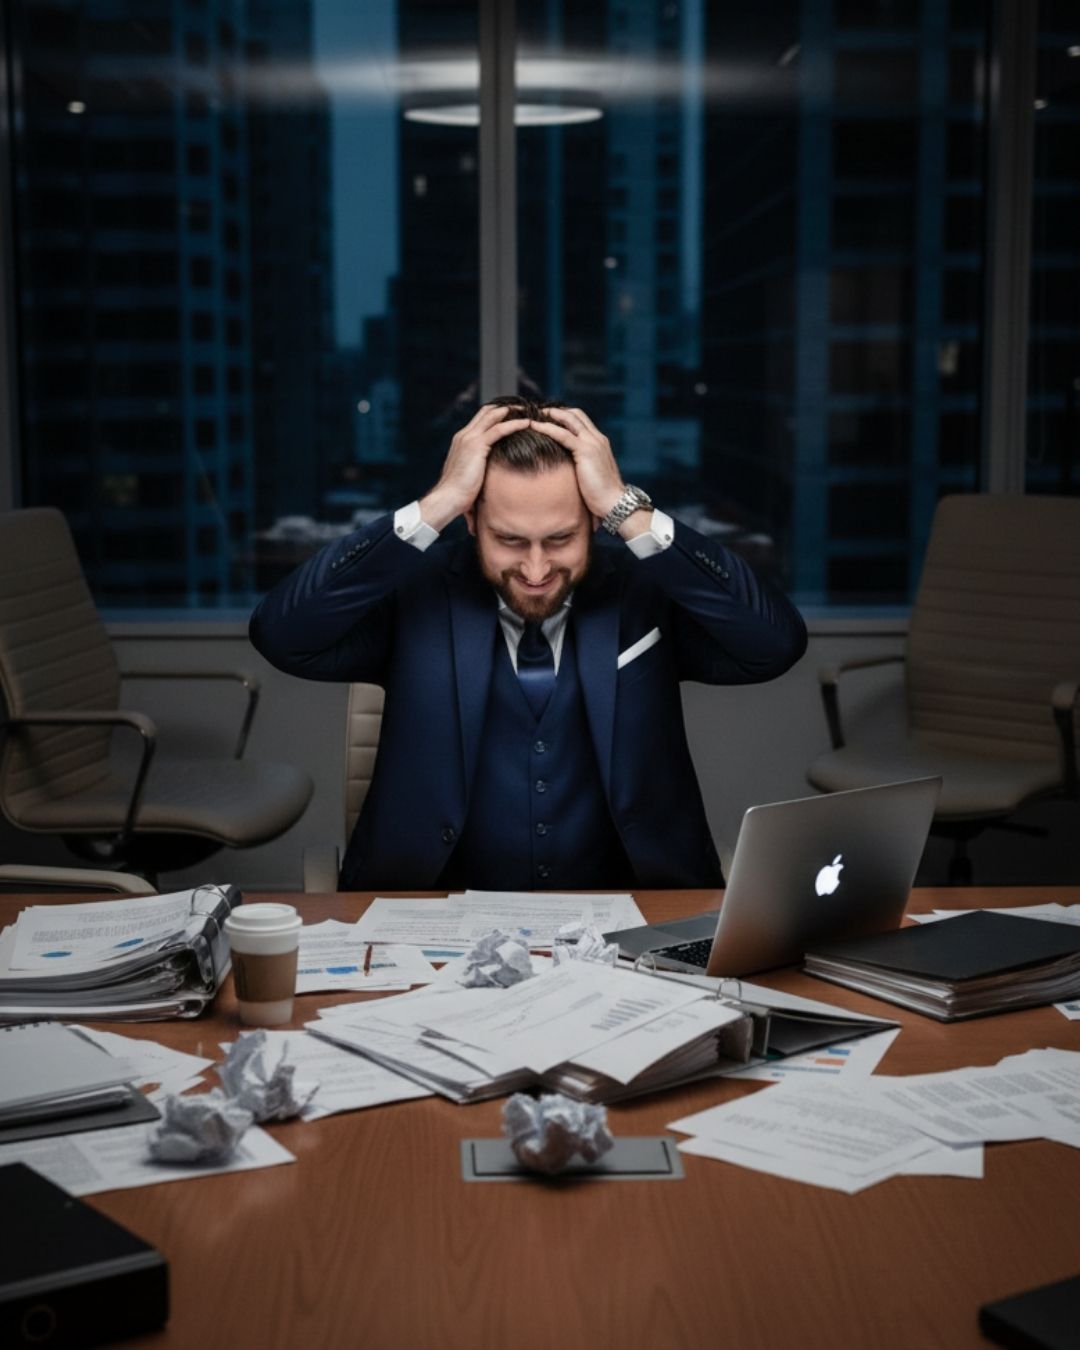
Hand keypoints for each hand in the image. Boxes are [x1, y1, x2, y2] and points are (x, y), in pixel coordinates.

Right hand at [419, 405, 530, 530]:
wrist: (448, 497)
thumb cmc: (458, 492)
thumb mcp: (469, 474)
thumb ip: (478, 466)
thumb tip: (489, 472)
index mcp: (462, 440)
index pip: (481, 419)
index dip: (497, 414)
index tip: (513, 414)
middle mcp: (464, 435)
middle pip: (487, 412)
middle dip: (505, 407)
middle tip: (523, 408)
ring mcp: (469, 438)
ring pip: (493, 416)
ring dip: (512, 412)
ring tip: (528, 412)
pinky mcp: (476, 445)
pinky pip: (499, 429)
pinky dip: (514, 424)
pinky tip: (527, 424)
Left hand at [530, 407, 625, 520]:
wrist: (613, 502)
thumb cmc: (602, 494)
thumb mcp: (591, 473)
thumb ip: (582, 463)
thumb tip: (566, 465)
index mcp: (599, 442)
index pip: (581, 420)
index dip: (565, 415)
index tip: (548, 417)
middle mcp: (597, 438)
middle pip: (576, 414)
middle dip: (557, 410)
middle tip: (539, 412)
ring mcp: (592, 443)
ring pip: (569, 419)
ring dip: (550, 415)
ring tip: (533, 415)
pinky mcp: (586, 451)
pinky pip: (563, 435)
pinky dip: (547, 428)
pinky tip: (535, 427)